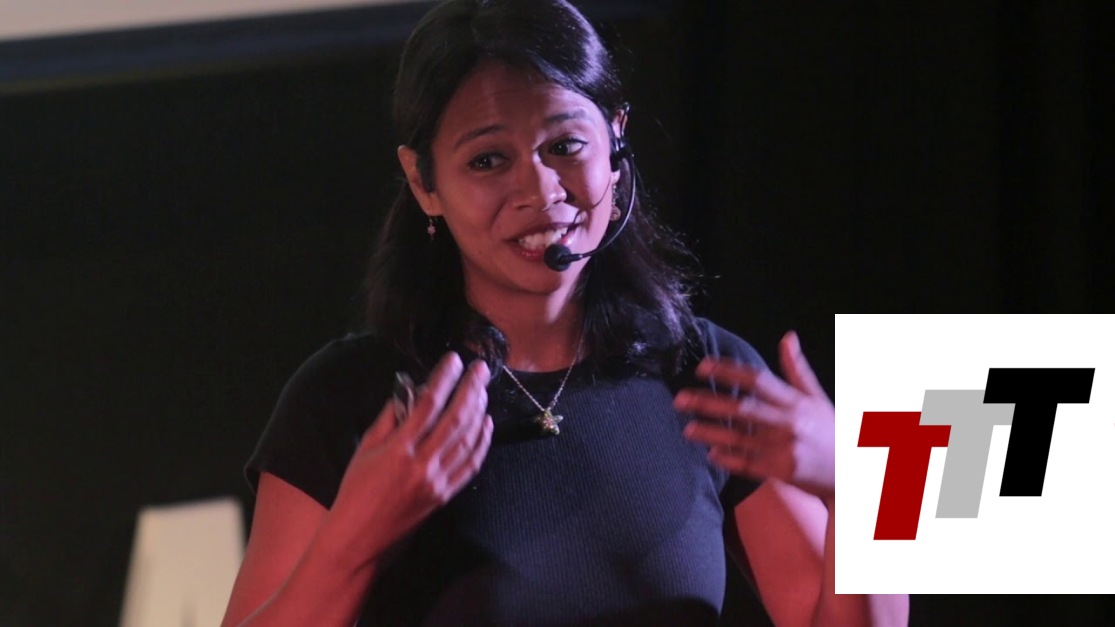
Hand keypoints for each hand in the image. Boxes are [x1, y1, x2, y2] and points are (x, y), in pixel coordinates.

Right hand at [331, 352, 492, 561]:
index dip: (444, 378)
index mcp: (398, 450)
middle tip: (480, 368)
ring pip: (468, 439)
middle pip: (456, 418)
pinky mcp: (445, 496)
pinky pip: (471, 465)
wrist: (358, 537)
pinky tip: (486, 423)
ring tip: (483, 390)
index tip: (454, 360)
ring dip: (479, 411)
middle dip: (471, 389)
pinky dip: (482, 442)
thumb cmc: (355, 490)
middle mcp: (422, 464)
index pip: (429, 404)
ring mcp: (437, 481)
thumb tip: (410, 392)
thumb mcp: (365, 448)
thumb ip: (389, 418)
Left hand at [674, 331, 834, 503]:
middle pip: (742, 408)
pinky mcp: (783, 471)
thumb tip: (787, 337)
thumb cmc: (833, 431)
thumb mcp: (818, 397)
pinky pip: (750, 464)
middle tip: (680, 399)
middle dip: (709, 402)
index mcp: (795, 401)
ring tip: (687, 429)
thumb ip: (797, 369)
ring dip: (711, 433)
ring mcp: (785, 448)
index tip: (702, 366)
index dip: (728, 372)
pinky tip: (711, 453)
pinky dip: (729, 459)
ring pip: (740, 438)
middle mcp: (789, 422)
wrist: (856, 472)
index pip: (757, 379)